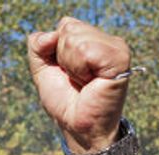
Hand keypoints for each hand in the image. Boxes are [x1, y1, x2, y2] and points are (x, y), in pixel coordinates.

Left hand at [28, 17, 130, 152]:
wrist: (78, 126)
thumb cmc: (64, 101)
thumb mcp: (43, 70)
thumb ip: (37, 46)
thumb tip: (50, 35)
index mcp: (92, 39)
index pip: (65, 25)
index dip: (55, 50)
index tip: (67, 73)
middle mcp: (106, 40)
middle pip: (68, 28)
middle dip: (63, 58)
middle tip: (77, 79)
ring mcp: (116, 47)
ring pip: (75, 38)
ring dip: (72, 66)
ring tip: (84, 81)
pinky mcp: (120, 58)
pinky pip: (86, 50)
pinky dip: (80, 70)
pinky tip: (91, 82)